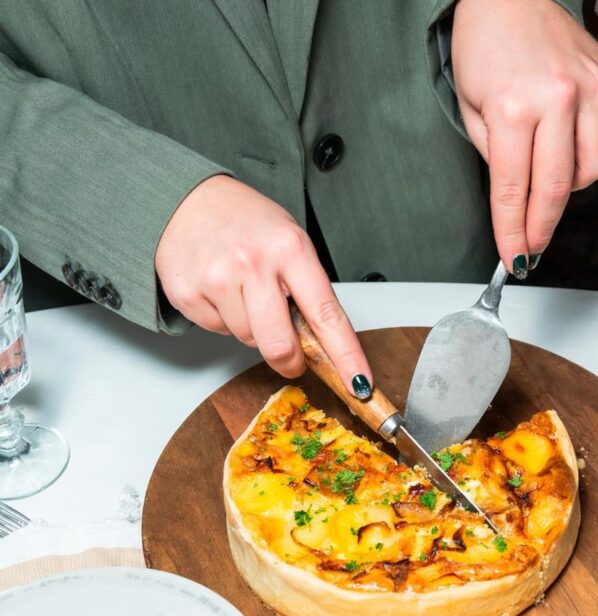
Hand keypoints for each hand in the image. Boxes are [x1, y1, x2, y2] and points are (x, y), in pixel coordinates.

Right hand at [155, 175, 371, 393]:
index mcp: (290, 248)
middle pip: (280, 345)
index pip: (327, 315)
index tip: (359, 383)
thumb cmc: (247, 224)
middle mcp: (254, 263)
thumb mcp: (289, 242)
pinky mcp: (188, 294)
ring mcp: (218, 279)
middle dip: (290, 360)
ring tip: (243, 291)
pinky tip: (220, 290)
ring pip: (248, 340)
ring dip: (252, 329)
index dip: (346, 355)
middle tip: (291, 355)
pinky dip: (223, 319)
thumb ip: (307, 289)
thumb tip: (323, 344)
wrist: (187, 200)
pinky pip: (218, 330)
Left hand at [452, 0, 597, 273]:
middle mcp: (556, 99)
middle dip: (541, 229)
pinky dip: (588, 161)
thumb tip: (515, 204)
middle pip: (557, 190)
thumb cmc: (484, 49)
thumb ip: (495, 159)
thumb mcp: (472, 110)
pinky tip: (567, 157)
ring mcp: (589, 89)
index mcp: (513, 108)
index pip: (514, 191)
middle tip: (531, 249)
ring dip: (569, 194)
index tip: (513, 259)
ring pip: (592, 171)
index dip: (513, 234)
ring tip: (547, 191)